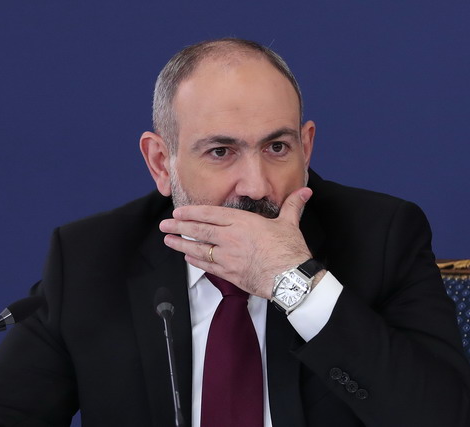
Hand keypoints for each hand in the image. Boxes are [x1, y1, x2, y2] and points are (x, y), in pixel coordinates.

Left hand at [159, 187, 312, 298]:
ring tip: (168, 240)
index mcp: (243, 222)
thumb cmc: (290, 250)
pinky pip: (208, 266)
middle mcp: (232, 238)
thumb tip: (305, 191)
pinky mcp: (231, 274)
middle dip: (179, 227)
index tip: (179, 212)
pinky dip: (196, 260)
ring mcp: (229, 257)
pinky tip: (188, 257)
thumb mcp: (290, 223)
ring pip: (200, 249)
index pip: (212, 214)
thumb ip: (292, 205)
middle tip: (165, 225)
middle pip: (200, 231)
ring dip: (181, 244)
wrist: (291, 278)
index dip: (193, 213)